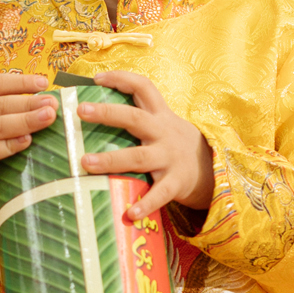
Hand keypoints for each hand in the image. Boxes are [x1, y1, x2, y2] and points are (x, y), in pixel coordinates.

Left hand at [76, 69, 215, 220]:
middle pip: (135, 118)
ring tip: (86, 163)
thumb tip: (92, 112)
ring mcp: (170, 157)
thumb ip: (136, 119)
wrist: (212, 170)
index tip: (96, 78)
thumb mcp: (162, 125)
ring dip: (111, 160)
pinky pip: (160, 194)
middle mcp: (163, 133)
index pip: (143, 88)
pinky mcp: (176, 182)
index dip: (121, 78)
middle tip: (81, 111)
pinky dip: (145, 203)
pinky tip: (130, 214)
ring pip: (139, 157)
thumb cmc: (173, 146)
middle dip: (108, 113)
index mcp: (159, 116)